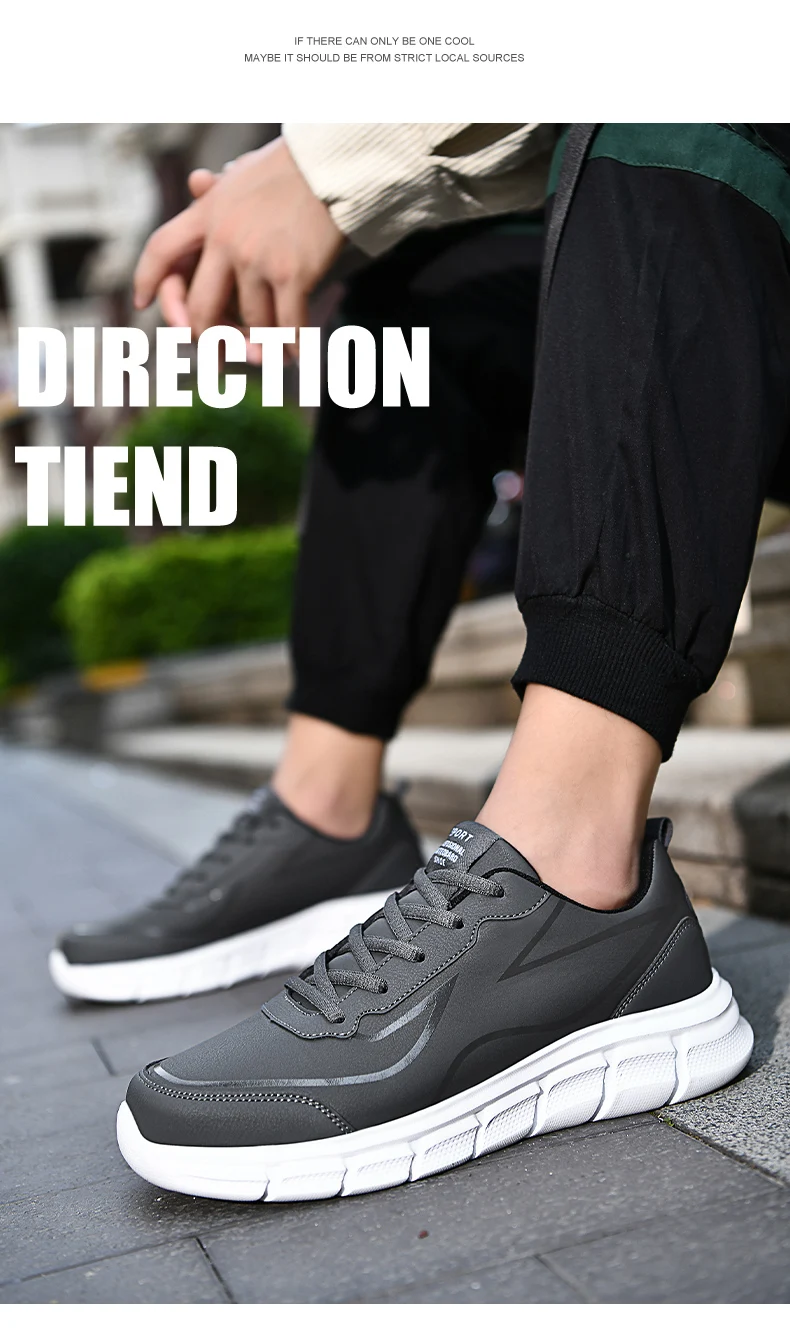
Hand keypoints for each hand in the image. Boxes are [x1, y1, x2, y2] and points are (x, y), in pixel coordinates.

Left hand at [134, 137, 344, 354]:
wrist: (330, 167)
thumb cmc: (290, 169)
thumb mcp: (243, 172)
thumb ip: (218, 188)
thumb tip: (196, 182)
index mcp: (206, 214)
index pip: (161, 250)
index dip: (149, 280)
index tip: (141, 303)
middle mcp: (224, 239)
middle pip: (201, 308)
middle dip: (209, 340)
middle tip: (217, 360)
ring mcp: (256, 259)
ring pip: (251, 321)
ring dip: (263, 344)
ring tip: (271, 358)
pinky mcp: (290, 273)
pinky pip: (287, 325)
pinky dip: (292, 345)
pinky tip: (296, 355)